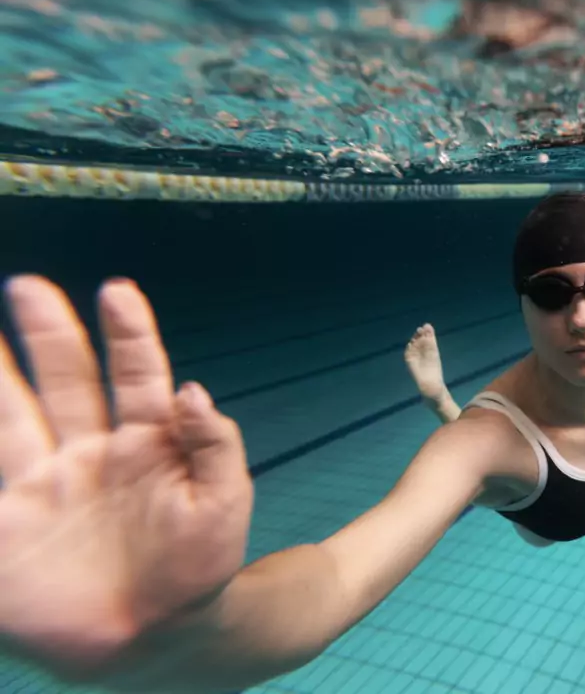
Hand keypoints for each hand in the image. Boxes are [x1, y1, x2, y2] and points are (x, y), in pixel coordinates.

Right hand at [0, 276, 251, 679]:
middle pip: (66, 380)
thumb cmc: (198, 571)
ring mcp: (48, 486)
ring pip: (14, 415)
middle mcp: (93, 454)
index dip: (129, 335)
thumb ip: (216, 448)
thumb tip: (194, 391)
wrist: (154, 639)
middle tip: (29, 285)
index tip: (118, 291)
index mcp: (147, 445)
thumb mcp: (224, 505)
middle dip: (50, 333)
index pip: (136, 376)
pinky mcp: (10, 523)